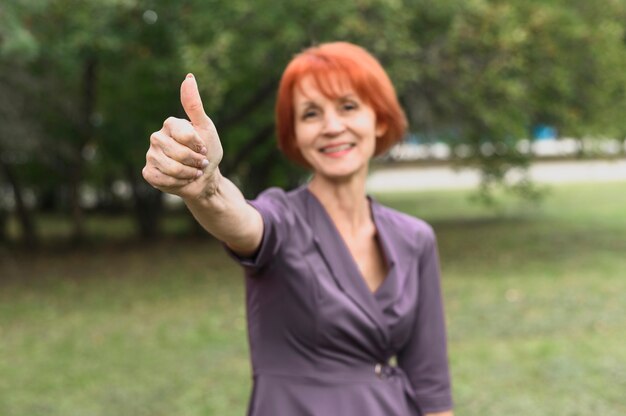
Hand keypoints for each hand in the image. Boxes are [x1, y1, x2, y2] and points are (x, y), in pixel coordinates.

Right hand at [142, 74, 223, 198]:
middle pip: (177, 153)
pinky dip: (176, 183)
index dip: (198, 145)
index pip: (184, 135)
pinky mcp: (148, 172)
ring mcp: (151, 154)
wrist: (205, 179)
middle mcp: (157, 137)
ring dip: (187, 174)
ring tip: (191, 172)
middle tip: (199, 163)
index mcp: (170, 124)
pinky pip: (161, 178)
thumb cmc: (208, 152)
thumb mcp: (206, 127)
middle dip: (194, 162)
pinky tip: (180, 180)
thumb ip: (195, 105)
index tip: (203, 148)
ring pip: (170, 167)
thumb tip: (188, 77)